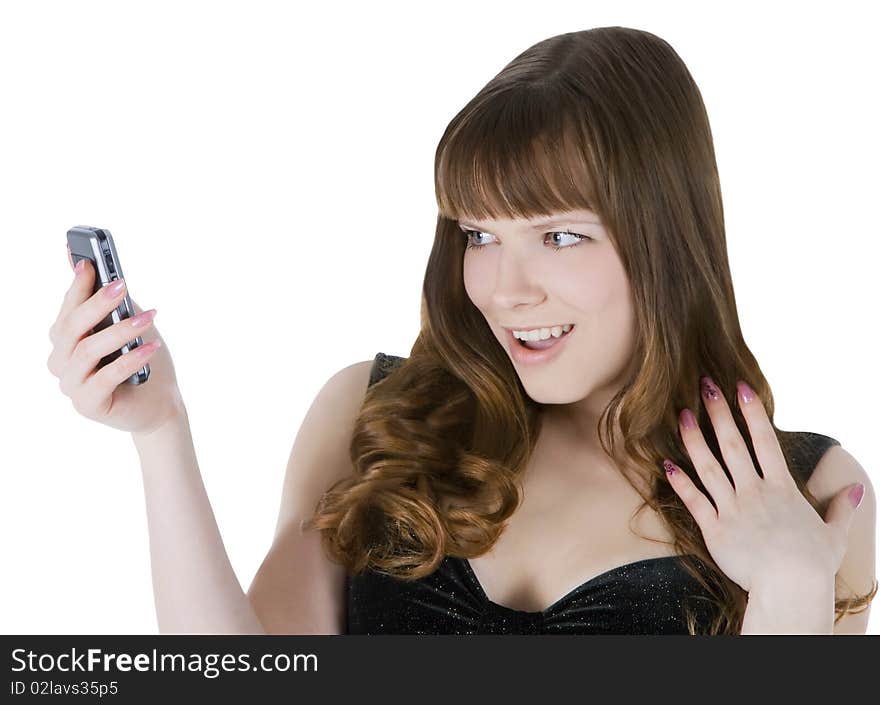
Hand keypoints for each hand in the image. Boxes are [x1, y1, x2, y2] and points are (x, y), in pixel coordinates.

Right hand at [47, 244, 185, 433]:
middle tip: (122, 285)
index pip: (68, 308)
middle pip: (72, 327)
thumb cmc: (142, 361)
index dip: (77, 285)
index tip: (89, 262)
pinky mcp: (87, 405)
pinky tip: (151, 347)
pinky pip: (105, 378)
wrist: (160, 403)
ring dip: (121, 331)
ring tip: (149, 318)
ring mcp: (71, 384)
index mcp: (66, 339)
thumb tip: (98, 267)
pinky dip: (130, 359)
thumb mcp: (129, 324)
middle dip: (98, 303)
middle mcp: (61, 361)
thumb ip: (113, 302)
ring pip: (88, 350)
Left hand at [663, 376, 863, 593]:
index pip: (765, 441)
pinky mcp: (714, 529)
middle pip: (732, 444)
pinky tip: (667, 463)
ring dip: (694, 439)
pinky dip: (679, 482)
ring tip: (682, 414)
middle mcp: (754, 492)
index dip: (752, 412)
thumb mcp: (834, 534)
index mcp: (781, 488)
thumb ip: (843, 508)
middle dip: (718, 413)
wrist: (790, 589)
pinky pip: (693, 500)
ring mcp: (732, 509)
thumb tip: (856, 489)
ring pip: (708, 466)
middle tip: (704, 385)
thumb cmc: (813, 564)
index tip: (740, 388)